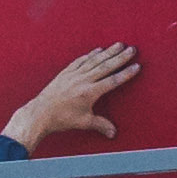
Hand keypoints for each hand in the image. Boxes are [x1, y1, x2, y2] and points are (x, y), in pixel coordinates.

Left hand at [5, 42, 138, 151]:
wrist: (40, 113)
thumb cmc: (61, 118)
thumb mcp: (84, 122)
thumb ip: (100, 125)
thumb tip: (113, 132)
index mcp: (89, 92)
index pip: (112, 81)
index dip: (126, 73)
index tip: (136, 66)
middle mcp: (82, 80)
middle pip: (106, 66)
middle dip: (120, 57)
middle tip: (132, 49)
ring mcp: (73, 74)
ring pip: (94, 60)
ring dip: (108, 52)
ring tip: (118, 45)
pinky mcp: (65, 73)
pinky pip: (80, 61)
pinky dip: (90, 55)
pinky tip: (97, 50)